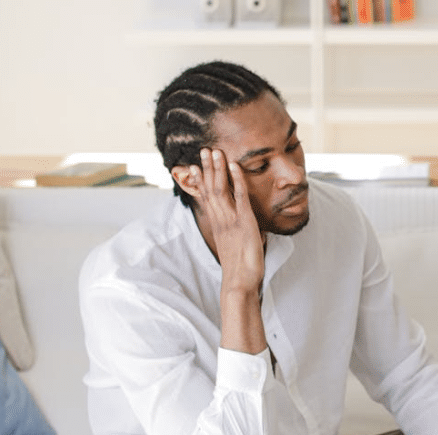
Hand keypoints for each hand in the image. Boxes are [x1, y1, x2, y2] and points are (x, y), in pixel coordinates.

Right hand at [193, 148, 264, 292]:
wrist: (239, 282)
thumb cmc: (239, 270)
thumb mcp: (232, 248)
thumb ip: (232, 236)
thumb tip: (235, 232)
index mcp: (217, 225)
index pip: (205, 198)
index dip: (199, 181)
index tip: (192, 166)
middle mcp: (220, 219)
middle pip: (210, 188)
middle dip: (206, 168)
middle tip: (203, 150)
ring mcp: (231, 219)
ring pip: (221, 189)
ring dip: (217, 168)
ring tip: (214, 152)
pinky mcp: (244, 222)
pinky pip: (240, 196)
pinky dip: (237, 180)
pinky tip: (234, 166)